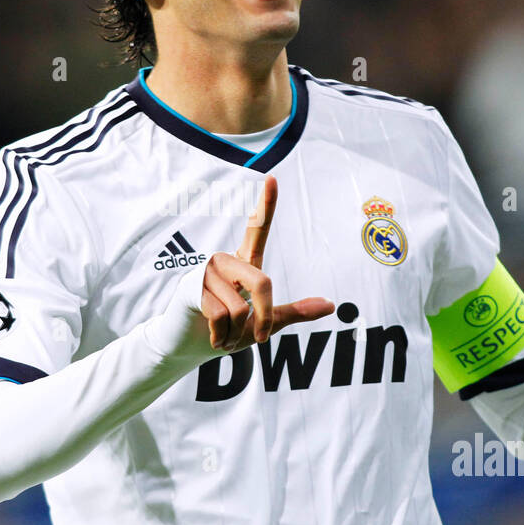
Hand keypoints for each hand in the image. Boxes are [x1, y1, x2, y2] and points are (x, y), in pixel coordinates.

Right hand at [199, 175, 334, 351]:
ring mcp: (207, 273)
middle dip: (264, 319)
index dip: (266, 205)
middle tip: (259, 338)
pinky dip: (222, 336)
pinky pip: (220, 316)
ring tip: (224, 333)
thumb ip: (295, 311)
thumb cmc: (231, 328)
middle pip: (262, 283)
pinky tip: (213, 335)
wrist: (193, 346)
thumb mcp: (267, 321)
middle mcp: (225, 261)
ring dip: (236, 333)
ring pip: (240, 308)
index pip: (256, 230)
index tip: (272, 178)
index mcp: (245, 264)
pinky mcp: (192, 288)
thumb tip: (331, 306)